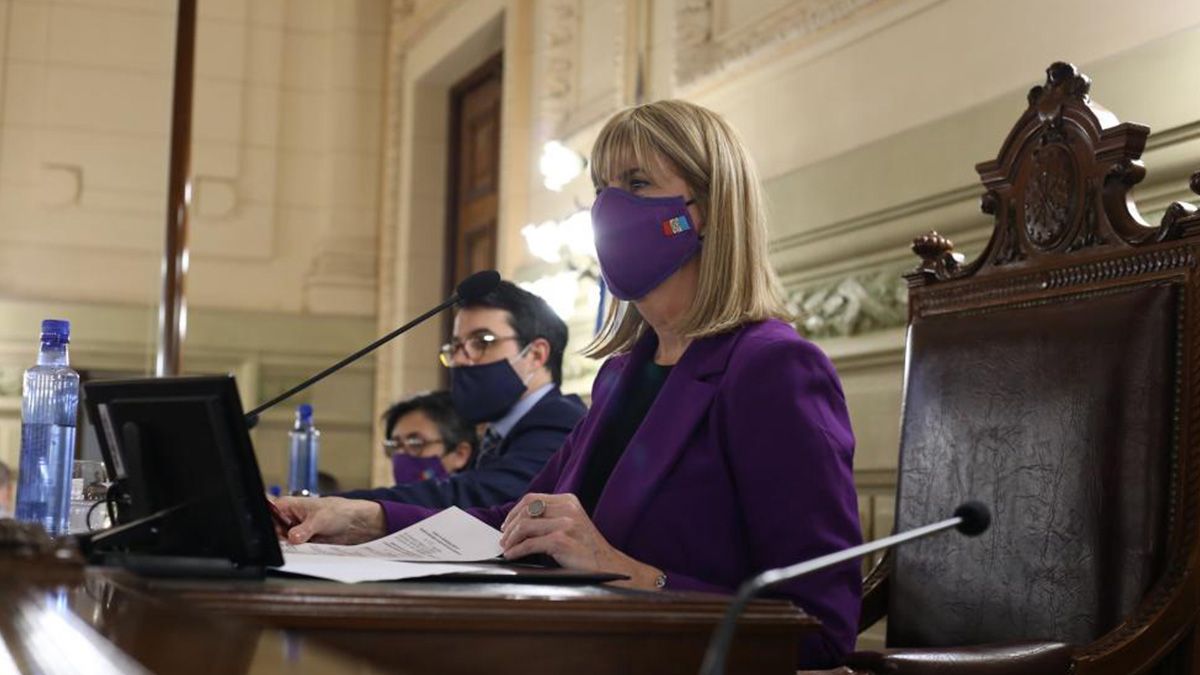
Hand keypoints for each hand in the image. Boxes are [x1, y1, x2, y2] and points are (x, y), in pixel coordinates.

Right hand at [271, 496, 385, 544]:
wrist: (356, 523)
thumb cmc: (340, 511)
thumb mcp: (320, 519)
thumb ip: (304, 530)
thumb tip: (292, 538)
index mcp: (288, 505)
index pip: (267, 513)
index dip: (266, 524)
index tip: (274, 533)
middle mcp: (289, 518)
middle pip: (272, 531)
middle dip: (278, 539)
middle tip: (289, 543)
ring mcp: (295, 531)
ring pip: (283, 542)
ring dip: (289, 547)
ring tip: (301, 545)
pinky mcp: (303, 542)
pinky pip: (294, 550)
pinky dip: (297, 552)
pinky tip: (304, 551)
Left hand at [499, 493, 661, 589]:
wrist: (608, 566)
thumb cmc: (587, 548)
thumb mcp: (572, 523)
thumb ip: (552, 517)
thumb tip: (519, 522)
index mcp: (568, 500)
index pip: (532, 499)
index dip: (515, 511)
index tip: (507, 524)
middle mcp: (567, 509)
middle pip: (525, 510)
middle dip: (509, 526)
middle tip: (504, 539)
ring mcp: (566, 524)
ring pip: (525, 526)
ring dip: (510, 539)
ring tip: (507, 548)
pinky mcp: (562, 541)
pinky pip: (530, 544)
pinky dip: (516, 551)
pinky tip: (512, 556)